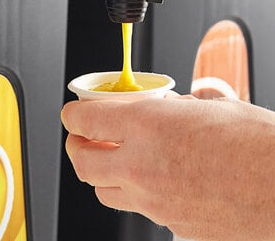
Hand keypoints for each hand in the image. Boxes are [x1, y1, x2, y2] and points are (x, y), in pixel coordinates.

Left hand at [61, 96, 274, 240]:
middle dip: (76, 146)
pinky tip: (155, 181)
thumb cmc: (259, 146)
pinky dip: (136, 195)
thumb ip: (179, 105)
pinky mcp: (173, 225)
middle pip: (81, 161)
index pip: (84, 119)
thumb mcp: (212, 106)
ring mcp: (156, 201)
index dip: (72, 114)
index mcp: (148, 125)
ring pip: (103, 191)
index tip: (74, 112)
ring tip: (115, 159)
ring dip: (101, 173)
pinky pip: (139, 210)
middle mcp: (143, 165)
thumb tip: (172, 104)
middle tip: (84, 137)